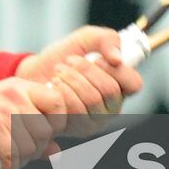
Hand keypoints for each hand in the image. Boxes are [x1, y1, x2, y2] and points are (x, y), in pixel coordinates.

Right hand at [0, 79, 64, 168]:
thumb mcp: (2, 120)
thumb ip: (32, 133)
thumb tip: (57, 152)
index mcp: (20, 85)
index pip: (58, 102)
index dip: (56, 124)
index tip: (40, 139)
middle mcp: (14, 92)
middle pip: (46, 130)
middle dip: (35, 151)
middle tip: (17, 157)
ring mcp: (3, 107)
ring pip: (32, 145)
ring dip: (21, 162)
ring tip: (7, 163)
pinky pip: (14, 154)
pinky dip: (9, 168)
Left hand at [18, 26, 142, 136]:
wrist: (34, 73)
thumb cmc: (63, 56)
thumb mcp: (85, 39)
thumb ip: (107, 39)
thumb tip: (117, 58)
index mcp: (120, 85)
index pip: (134, 83)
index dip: (116, 70)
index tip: (97, 58)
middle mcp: (112, 106)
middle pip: (110, 90)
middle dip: (86, 70)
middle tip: (69, 61)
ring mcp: (96, 120)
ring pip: (92, 99)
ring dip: (71, 78)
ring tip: (59, 71)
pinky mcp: (78, 128)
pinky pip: (75, 110)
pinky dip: (61, 91)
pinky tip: (53, 85)